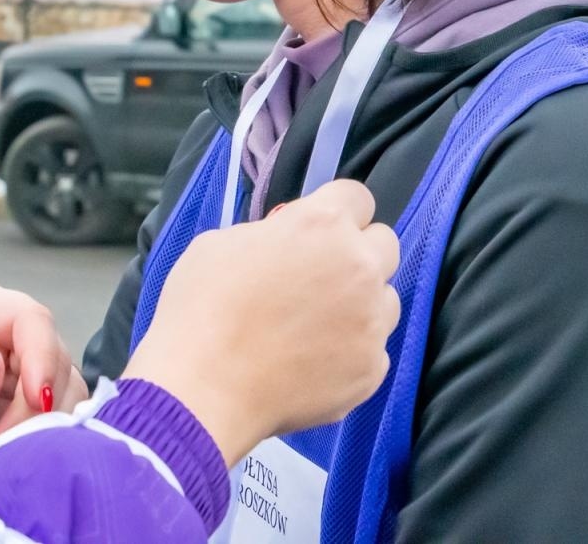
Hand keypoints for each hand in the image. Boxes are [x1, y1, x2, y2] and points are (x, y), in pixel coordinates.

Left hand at [0, 281, 74, 505]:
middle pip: (54, 355)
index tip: (36, 396)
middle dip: (42, 397)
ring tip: (4, 447)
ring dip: (46, 421)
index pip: (29, 318)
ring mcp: (12, 379)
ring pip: (62, 390)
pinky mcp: (14, 419)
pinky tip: (11, 454)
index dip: (41, 354)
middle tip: (9, 435)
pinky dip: (43, 440)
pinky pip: (50, 424)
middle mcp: (3, 339)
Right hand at [123, 180, 399, 464]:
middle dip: (357, 253)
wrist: (203, 390)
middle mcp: (360, 266)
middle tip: (320, 277)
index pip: (357, 197)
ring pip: (386, 300)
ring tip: (317, 329)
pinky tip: (312, 366)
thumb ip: (270, 234)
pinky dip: (350, 354)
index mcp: (322, 224)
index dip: (335, 212)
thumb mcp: (221, 244)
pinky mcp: (372, 369)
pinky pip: (374, 350)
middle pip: (385, 243)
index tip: (315, 233)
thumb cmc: (201, 309)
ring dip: (361, 305)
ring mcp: (372, 321)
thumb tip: (285, 242)